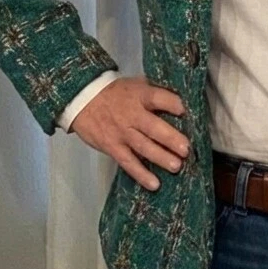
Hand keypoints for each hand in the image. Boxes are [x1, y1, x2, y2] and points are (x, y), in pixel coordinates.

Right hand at [70, 76, 188, 190]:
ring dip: (161, 158)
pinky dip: (141, 174)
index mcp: (139, 95)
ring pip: (143, 147)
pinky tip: (154, 184)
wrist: (82, 99)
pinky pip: (128, 162)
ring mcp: (122, 133)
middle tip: (186, 149)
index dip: (172, 104)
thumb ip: (153, 91)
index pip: (158, 98)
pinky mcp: (113, 147)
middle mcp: (132, 115)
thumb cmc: (114, 92)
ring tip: (176, 166)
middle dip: (170, 139)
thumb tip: (179, 98)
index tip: (185, 111)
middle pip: (153, 127)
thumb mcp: (134, 84)